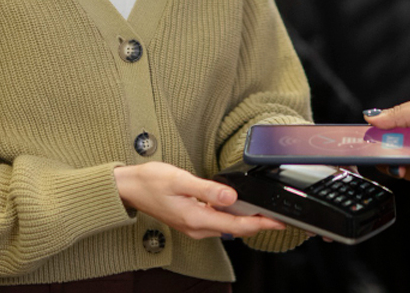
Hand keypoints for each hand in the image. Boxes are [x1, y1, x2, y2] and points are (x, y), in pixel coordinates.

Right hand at [114, 162, 286, 239]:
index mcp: (196, 219)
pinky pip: (218, 221)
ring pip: (228, 226)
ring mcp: (194, 225)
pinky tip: (240, 208)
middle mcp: (198, 227)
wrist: (129, 188)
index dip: (261, 224)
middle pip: (236, 229)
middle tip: (280, 217)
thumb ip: (208, 189)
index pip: (237, 226)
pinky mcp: (192, 219)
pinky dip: (233, 217)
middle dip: (259, 224)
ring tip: (266, 212)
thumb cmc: (151, 182)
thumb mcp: (180, 180)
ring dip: (247, 221)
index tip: (279, 221)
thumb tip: (232, 197)